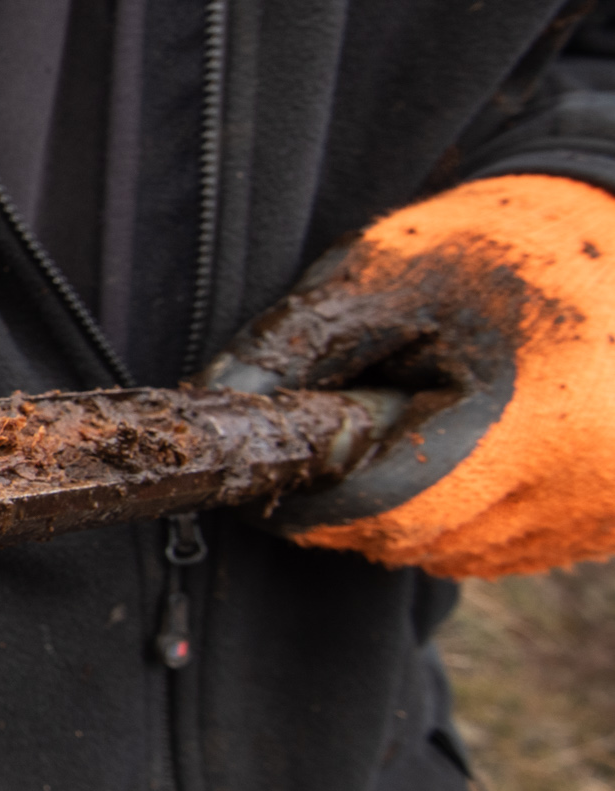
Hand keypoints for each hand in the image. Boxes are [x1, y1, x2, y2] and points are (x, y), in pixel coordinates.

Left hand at [203, 174, 614, 577]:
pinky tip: (467, 437)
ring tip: (421, 413)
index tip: (276, 465)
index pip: (386, 511)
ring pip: (452, 549)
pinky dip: (460, 508)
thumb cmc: (500, 241)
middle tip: (345, 421)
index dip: (312, 496)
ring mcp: (601, 517)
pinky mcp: (610, 523)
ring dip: (410, 502)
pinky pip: (498, 544)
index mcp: (534, 428)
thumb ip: (294, 345)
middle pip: (415, 538)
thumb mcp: (383, 273)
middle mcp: (584, 492)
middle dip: (356, 494)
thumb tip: (214, 406)